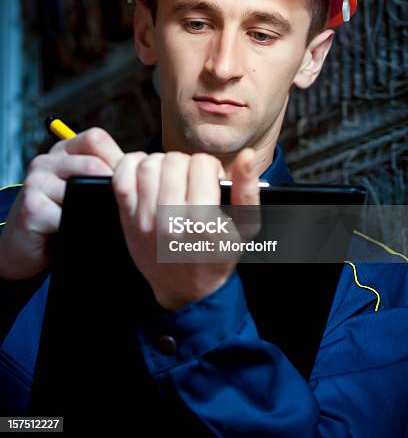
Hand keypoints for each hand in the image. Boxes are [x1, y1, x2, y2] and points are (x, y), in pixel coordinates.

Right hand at [0, 128, 122, 280]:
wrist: (22, 244)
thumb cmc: (59, 214)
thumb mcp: (78, 187)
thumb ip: (101, 174)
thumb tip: (139, 172)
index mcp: (63, 151)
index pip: (95, 138)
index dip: (118, 158)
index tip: (132, 178)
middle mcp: (46, 162)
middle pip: (91, 162)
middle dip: (114, 183)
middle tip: (126, 202)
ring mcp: (36, 183)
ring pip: (81, 185)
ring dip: (100, 204)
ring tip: (110, 216)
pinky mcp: (32, 209)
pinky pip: (66, 214)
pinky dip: (83, 225)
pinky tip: (87, 230)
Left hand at [112, 149, 259, 310]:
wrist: (189, 290)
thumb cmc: (219, 255)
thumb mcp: (245, 227)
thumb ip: (248, 188)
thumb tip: (247, 155)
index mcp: (203, 221)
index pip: (202, 164)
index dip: (209, 166)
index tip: (210, 178)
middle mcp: (171, 220)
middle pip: (173, 161)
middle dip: (185, 164)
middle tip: (190, 178)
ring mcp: (146, 220)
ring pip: (147, 165)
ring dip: (160, 163)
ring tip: (170, 175)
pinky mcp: (128, 221)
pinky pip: (121, 180)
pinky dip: (129, 166)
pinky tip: (144, 172)